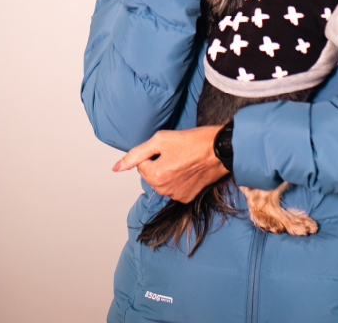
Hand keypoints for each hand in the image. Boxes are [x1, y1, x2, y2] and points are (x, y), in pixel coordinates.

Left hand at [112, 125, 227, 202]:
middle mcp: (164, 190)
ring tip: (184, 159)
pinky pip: (174, 187)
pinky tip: (190, 169)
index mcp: (155, 176)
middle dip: (158, 163)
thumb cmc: (194, 141)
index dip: (153, 151)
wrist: (221, 149)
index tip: (168, 147)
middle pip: (150, 174)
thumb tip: (116, 167)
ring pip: (162, 181)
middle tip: (176, 152)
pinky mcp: (187, 197)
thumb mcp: (160, 139)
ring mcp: (176, 195)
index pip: (141, 163)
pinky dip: (179, 179)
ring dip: (168, 171)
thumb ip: (135, 153)